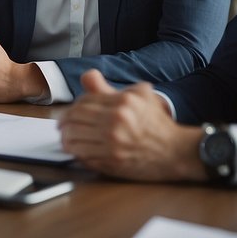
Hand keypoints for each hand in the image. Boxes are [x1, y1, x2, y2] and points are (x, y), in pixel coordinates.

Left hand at [59, 70, 204, 181]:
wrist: (176, 151)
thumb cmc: (157, 123)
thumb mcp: (140, 96)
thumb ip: (110, 88)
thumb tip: (87, 76)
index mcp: (122, 102)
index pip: (84, 102)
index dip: (72, 107)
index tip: (69, 113)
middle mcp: (116, 121)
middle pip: (75, 119)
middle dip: (64, 122)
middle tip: (60, 126)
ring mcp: (113, 143)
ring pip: (75, 138)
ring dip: (65, 138)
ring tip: (64, 138)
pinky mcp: (112, 162)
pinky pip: (84, 155)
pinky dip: (75, 153)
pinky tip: (74, 150)